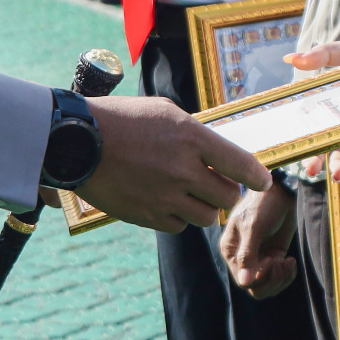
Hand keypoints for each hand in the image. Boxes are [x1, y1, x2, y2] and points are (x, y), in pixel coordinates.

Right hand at [68, 95, 262, 233]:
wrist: (76, 142)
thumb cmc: (121, 120)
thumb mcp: (164, 112)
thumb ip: (196, 135)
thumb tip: (220, 155)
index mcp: (191, 138)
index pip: (241, 164)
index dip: (257, 177)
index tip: (262, 182)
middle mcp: (183, 170)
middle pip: (227, 197)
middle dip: (226, 192)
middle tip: (216, 184)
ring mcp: (165, 196)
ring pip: (206, 217)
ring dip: (204, 207)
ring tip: (189, 193)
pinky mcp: (146, 216)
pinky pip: (179, 226)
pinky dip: (179, 217)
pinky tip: (166, 201)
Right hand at [221, 178, 297, 297]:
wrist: (282, 190)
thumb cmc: (263, 203)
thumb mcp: (253, 226)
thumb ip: (248, 255)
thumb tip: (244, 282)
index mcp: (231, 250)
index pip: (242, 281)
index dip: (259, 277)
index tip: (271, 259)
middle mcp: (242, 257)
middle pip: (255, 287)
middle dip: (271, 280)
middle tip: (281, 263)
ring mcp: (259, 258)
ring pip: (267, 286)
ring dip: (280, 279)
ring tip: (287, 262)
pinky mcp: (274, 256)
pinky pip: (278, 277)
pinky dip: (287, 274)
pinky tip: (290, 260)